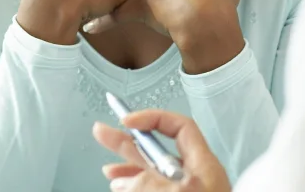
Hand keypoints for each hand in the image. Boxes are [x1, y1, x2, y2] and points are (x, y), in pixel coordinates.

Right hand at [93, 110, 230, 191]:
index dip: (153, 119)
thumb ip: (147, 183)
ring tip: (108, 171)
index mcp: (203, 167)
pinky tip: (120, 190)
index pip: (180, 128)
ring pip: (152, 177)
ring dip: (128, 172)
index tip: (127, 122)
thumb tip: (127, 181)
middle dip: (129, 144)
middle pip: (158, 153)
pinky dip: (135, 190)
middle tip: (101, 132)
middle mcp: (194, 180)